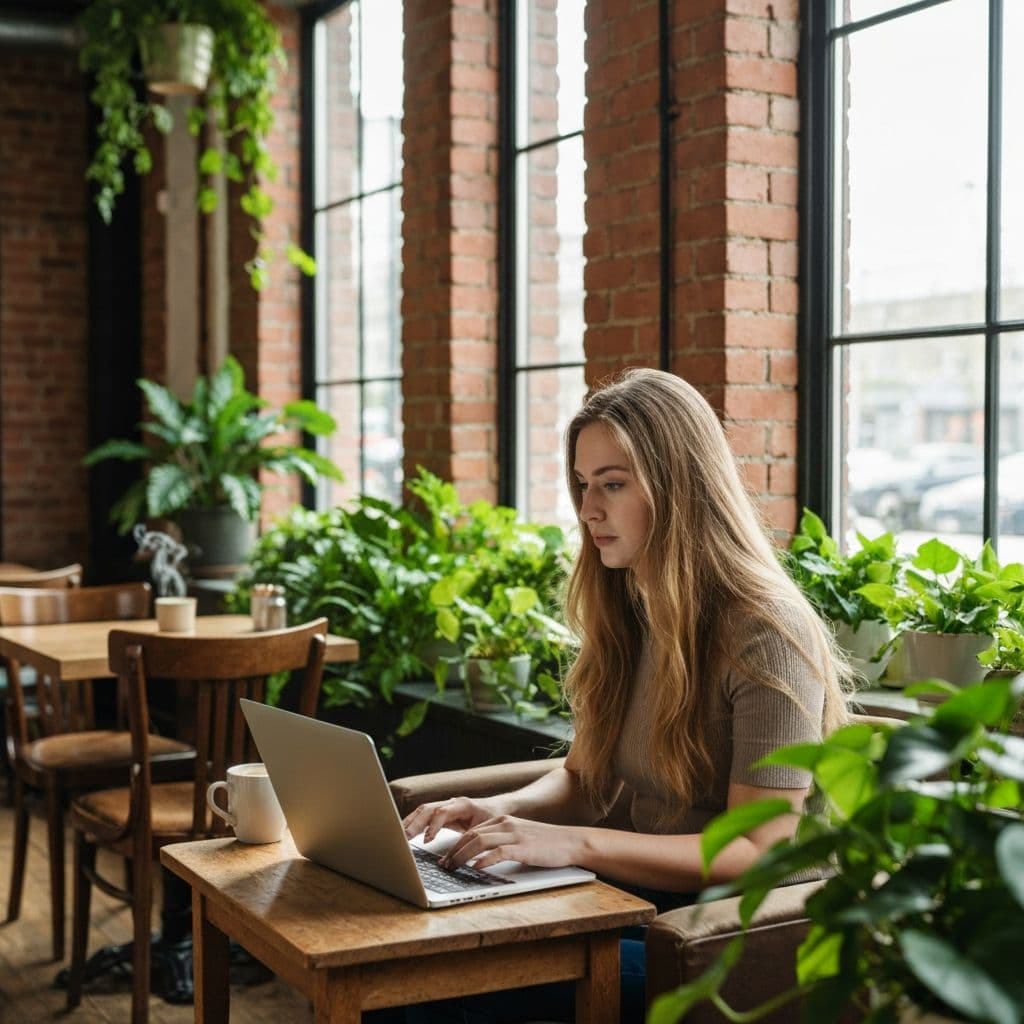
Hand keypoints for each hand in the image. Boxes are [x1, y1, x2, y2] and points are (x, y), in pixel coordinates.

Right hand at [402, 796, 508, 842]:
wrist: (498, 807)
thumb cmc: (493, 818)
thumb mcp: (485, 830)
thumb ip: (471, 841)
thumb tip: (460, 858)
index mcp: (463, 805)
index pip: (443, 812)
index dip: (433, 825)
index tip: (426, 840)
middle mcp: (452, 803)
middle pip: (428, 809)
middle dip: (415, 823)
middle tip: (404, 837)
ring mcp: (446, 806)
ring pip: (423, 810)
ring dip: (410, 822)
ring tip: (399, 835)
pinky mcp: (442, 812)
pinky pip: (424, 815)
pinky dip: (414, 822)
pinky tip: (406, 832)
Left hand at [439, 815, 583, 870]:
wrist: (571, 842)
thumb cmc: (546, 844)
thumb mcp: (520, 838)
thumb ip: (502, 843)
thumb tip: (480, 858)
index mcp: (503, 820)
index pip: (472, 830)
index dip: (456, 844)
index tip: (446, 858)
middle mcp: (506, 824)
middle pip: (471, 835)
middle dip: (454, 851)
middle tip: (443, 866)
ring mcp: (514, 834)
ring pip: (479, 841)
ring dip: (462, 856)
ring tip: (452, 868)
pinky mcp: (523, 847)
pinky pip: (498, 852)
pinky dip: (484, 860)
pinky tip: (475, 869)